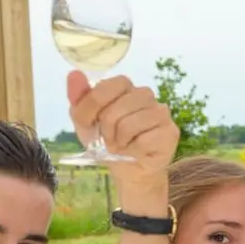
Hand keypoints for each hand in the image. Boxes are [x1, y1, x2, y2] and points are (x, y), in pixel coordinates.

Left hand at [67, 72, 177, 187]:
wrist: (128, 169)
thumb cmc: (107, 142)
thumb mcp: (84, 121)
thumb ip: (79, 98)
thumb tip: (74, 74)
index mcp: (124, 87)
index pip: (107, 86)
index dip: (93, 107)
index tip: (90, 122)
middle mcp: (145, 94)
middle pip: (116, 109)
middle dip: (106, 130)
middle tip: (109, 139)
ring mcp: (161, 112)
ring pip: (129, 125)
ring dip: (119, 142)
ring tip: (122, 145)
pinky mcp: (170, 131)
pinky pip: (143, 141)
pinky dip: (133, 151)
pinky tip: (136, 151)